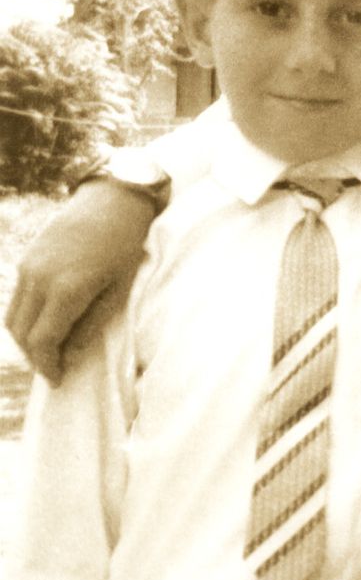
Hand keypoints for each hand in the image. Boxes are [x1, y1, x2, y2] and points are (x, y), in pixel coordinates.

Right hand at [4, 180, 153, 382]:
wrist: (113, 199)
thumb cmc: (128, 246)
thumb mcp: (119, 290)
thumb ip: (91, 324)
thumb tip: (70, 354)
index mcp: (67, 290)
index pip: (43, 341)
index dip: (48, 366)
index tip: (59, 380)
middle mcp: (39, 279)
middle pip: (22, 333)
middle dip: (35, 357)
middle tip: (53, 369)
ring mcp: (29, 266)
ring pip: (14, 316)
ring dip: (27, 338)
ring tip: (49, 350)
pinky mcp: (27, 257)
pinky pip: (18, 297)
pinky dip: (26, 317)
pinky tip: (46, 322)